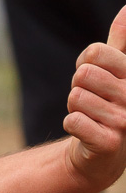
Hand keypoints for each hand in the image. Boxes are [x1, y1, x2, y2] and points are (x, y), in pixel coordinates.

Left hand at [64, 6, 125, 192]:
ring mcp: (124, 121)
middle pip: (83, 74)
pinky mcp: (109, 143)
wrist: (106, 151)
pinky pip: (73, 120)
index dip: (85, 62)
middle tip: (91, 99)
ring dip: (75, 107)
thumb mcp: (117, 69)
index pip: (96, 52)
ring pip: (76, 97)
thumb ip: (121, 40)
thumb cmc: (109, 101)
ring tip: (90, 116)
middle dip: (78, 86)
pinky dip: (71, 124)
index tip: (93, 75)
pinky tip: (85, 132)